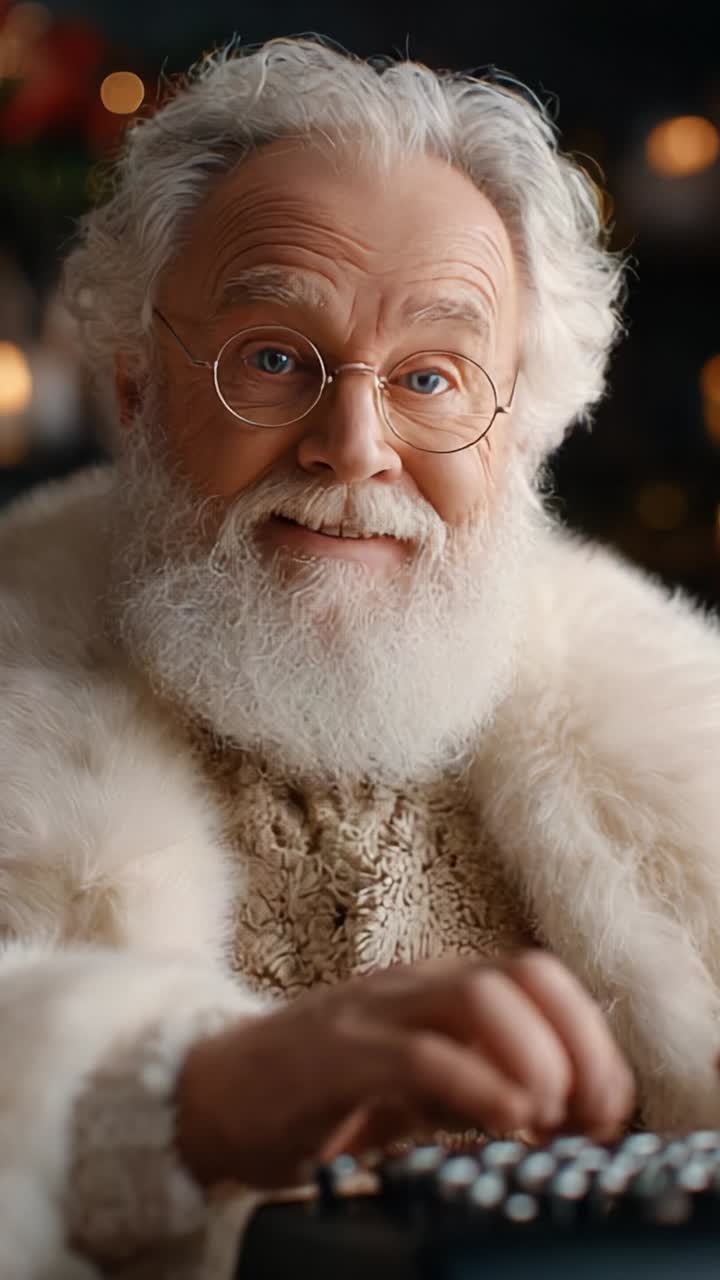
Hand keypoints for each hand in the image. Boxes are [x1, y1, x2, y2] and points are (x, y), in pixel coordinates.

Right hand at [174, 951, 634, 1188]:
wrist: (211, 1093)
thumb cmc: (318, 1090)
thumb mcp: (415, 1085)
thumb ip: (479, 1083)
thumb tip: (558, 1111)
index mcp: (435, 985)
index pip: (536, 976)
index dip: (586, 1031)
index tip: (605, 1101)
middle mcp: (411, 984)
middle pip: (521, 975)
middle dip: (576, 1043)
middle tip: (587, 1113)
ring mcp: (371, 1011)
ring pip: (478, 997)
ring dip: (534, 1057)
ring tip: (546, 1114)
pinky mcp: (336, 1054)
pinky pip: (420, 1055)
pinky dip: (476, 1086)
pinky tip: (505, 1121)